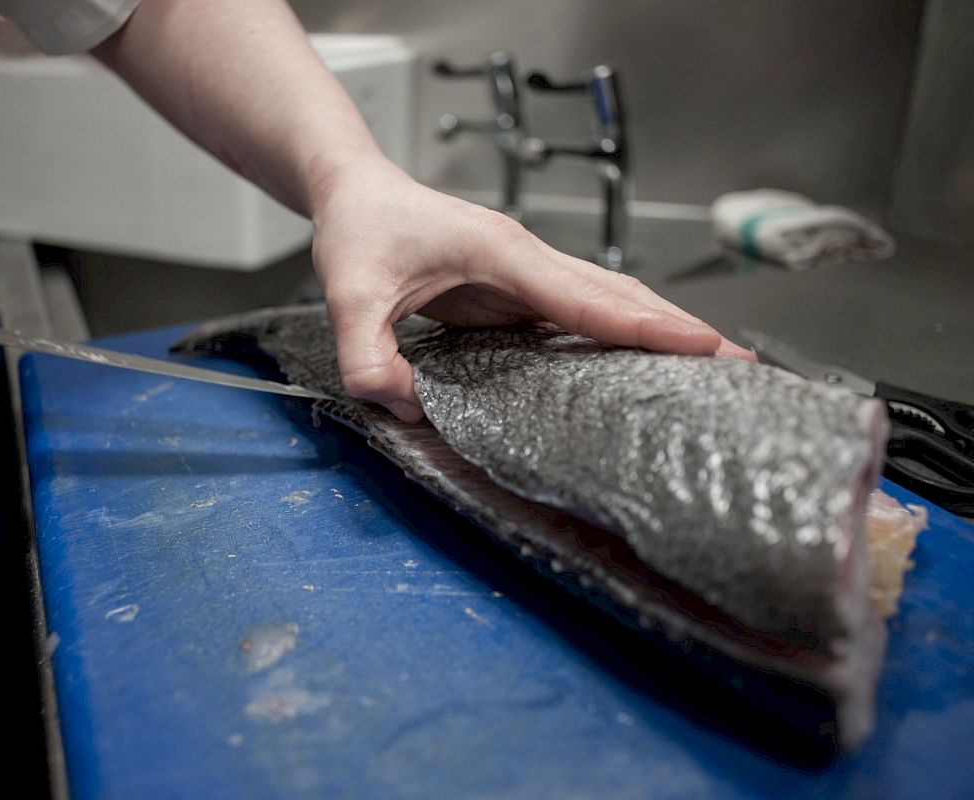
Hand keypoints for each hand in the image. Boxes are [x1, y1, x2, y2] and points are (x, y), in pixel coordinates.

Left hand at [310, 161, 753, 421]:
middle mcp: (526, 260)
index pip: (587, 296)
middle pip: (619, 295)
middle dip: (680, 329)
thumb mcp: (347, 296)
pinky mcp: (516, 291)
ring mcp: (525, 274)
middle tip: (743, 364)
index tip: (705, 347)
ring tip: (714, 367)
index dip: (646, 326)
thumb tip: (412, 407)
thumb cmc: (359, 229)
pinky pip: (580, 315)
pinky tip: (639, 366)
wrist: (356, 192)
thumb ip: (369, 357)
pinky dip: (620, 335)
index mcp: (502, 253)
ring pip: (609, 301)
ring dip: (659, 331)